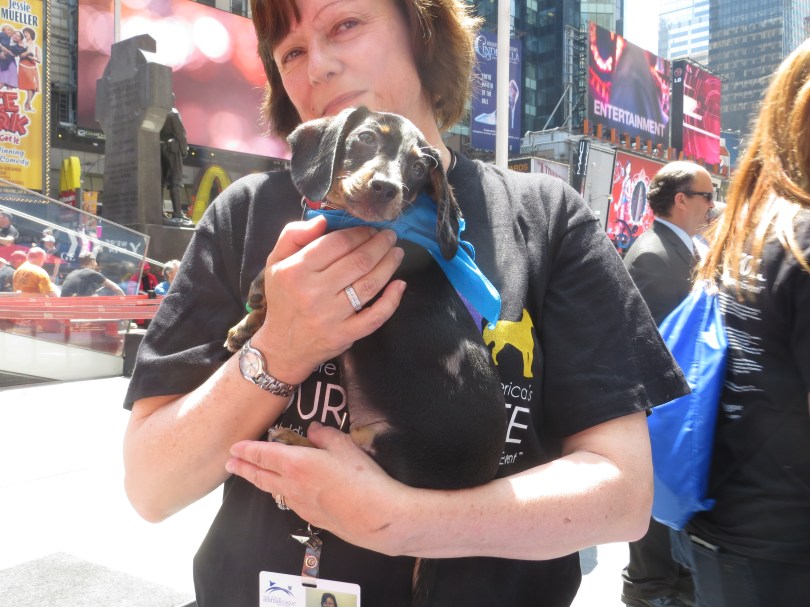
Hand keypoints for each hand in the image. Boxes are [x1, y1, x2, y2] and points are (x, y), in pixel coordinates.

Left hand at [226, 422, 409, 554]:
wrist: (373, 516)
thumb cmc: (360, 477)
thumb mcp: (344, 446)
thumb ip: (324, 435)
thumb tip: (313, 430)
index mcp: (295, 463)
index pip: (263, 454)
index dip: (246, 450)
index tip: (234, 448)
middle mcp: (291, 485)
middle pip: (260, 475)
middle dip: (243, 468)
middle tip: (230, 464)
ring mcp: (299, 504)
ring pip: (271, 490)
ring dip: (259, 481)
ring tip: (252, 475)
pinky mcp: (310, 517)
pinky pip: (287, 500)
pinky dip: (278, 492)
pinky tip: (284, 491)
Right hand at [251, 215, 405, 384]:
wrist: (283, 346)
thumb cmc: (284, 299)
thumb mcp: (275, 262)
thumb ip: (293, 235)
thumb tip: (322, 221)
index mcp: (297, 271)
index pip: (337, 243)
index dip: (359, 233)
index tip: (370, 229)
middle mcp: (314, 292)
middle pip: (358, 261)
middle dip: (379, 245)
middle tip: (390, 236)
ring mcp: (332, 316)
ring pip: (369, 285)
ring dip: (388, 265)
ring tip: (397, 253)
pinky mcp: (345, 334)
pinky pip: (375, 316)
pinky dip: (391, 300)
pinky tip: (400, 285)